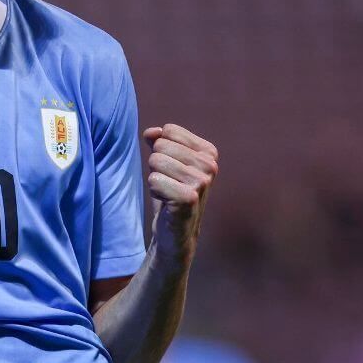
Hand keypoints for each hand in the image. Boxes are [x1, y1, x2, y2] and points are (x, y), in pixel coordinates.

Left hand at [143, 123, 217, 257]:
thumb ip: (159, 142)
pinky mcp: (190, 197)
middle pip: (161, 145)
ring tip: (168, 193)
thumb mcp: (165, 163)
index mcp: (208, 152)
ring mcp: (202, 181)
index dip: (161, 149)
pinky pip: (154, 180)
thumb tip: (152, 132)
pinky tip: (167, 203)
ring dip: (155, 179)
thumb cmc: (170, 194)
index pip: (169, 130)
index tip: (171, 170)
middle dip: (157, 165)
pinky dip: (155, 191)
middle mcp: (210, 164)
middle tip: (169, 184)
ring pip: (156, 161)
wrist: (176, 231)